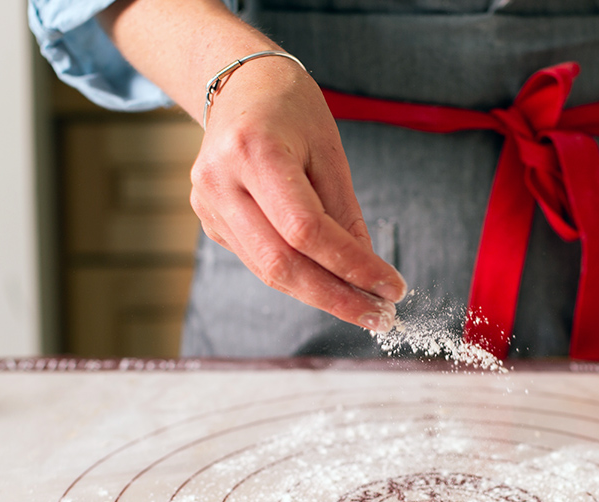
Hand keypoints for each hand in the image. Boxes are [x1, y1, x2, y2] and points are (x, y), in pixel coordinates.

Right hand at [192, 58, 405, 330]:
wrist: (239, 87)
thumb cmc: (290, 110)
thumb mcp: (330, 151)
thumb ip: (346, 214)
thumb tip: (367, 273)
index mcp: (254, 150)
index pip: (306, 229)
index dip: (351, 266)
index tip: (390, 288)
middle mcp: (221, 181)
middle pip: (281, 263)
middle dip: (335, 297)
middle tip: (379, 317)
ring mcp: (208, 205)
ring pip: (268, 271)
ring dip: (320, 294)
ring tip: (363, 307)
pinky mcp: (209, 221)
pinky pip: (260, 261)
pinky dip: (299, 277)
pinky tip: (330, 282)